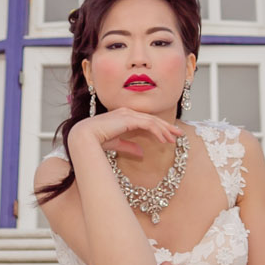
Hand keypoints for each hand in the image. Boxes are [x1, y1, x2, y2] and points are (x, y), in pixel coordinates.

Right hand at [68, 106, 182, 165]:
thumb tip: (142, 153)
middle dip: (167, 127)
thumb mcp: (117, 144)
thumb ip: (129, 146)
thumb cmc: (96, 141)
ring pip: (152, 120)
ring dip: (165, 130)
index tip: (169, 135)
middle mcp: (127, 112)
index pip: (146, 120)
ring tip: (174, 139)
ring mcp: (128, 114)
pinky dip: (157, 131)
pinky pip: (148, 124)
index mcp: (124, 116)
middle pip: (152, 118)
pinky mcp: (129, 119)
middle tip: (179, 134)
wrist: (85, 137)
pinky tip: (164, 139)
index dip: (159, 127)